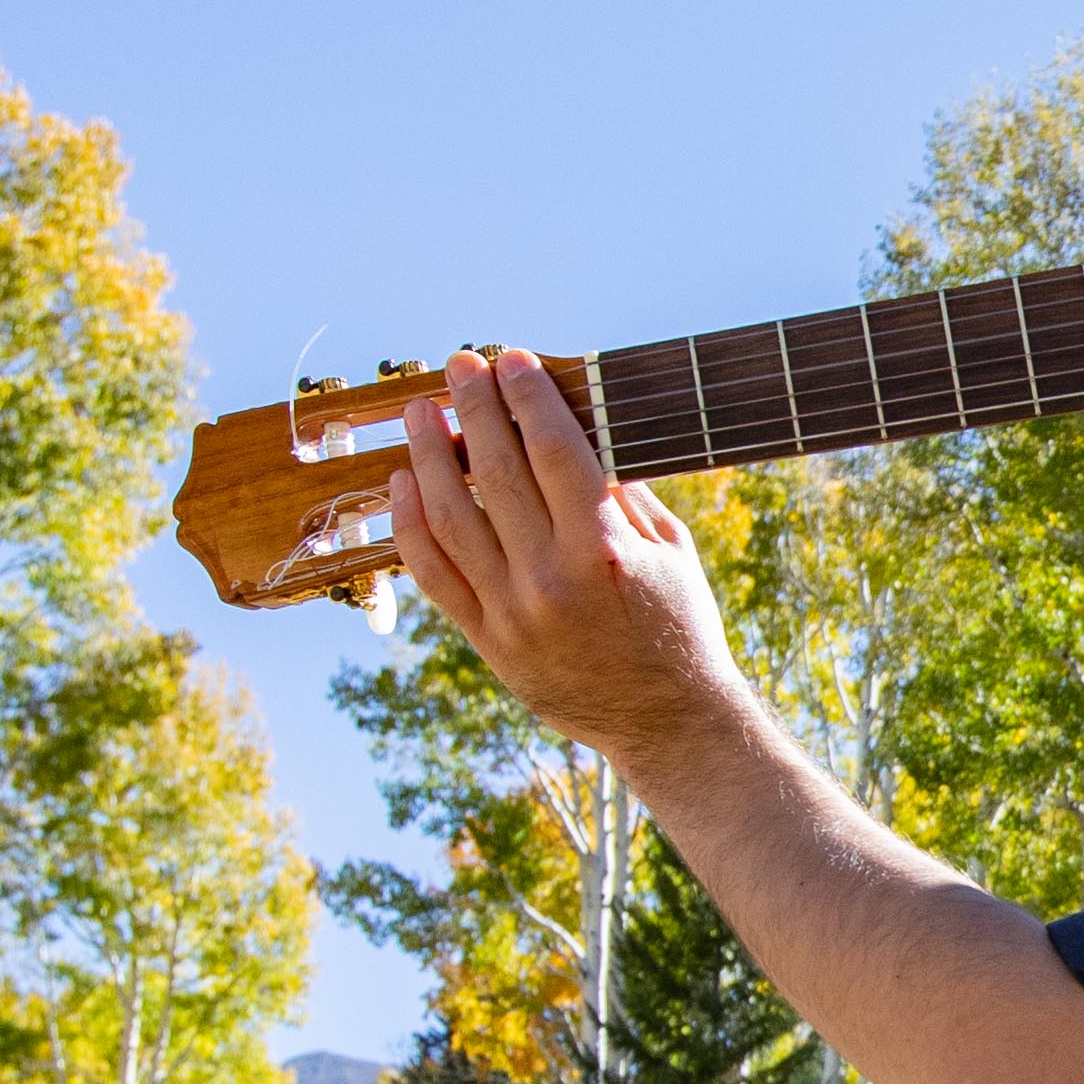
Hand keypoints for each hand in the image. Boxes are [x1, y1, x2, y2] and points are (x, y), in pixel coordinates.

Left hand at [386, 347, 750, 764]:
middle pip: (495, 471)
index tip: (509, 360)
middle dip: (474, 408)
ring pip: (451, 517)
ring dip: (429, 456)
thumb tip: (574, 429)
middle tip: (459, 366)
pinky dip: (411, 525)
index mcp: (605, 550)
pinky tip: (404, 484)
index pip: (553, 450)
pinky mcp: (489, 642)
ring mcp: (513, 613)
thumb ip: (622, 492)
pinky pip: (434, 575)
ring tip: (423, 414)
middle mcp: (552, 579)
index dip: (526, 397)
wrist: (669, 724)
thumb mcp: (672, 551)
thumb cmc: (679, 628)